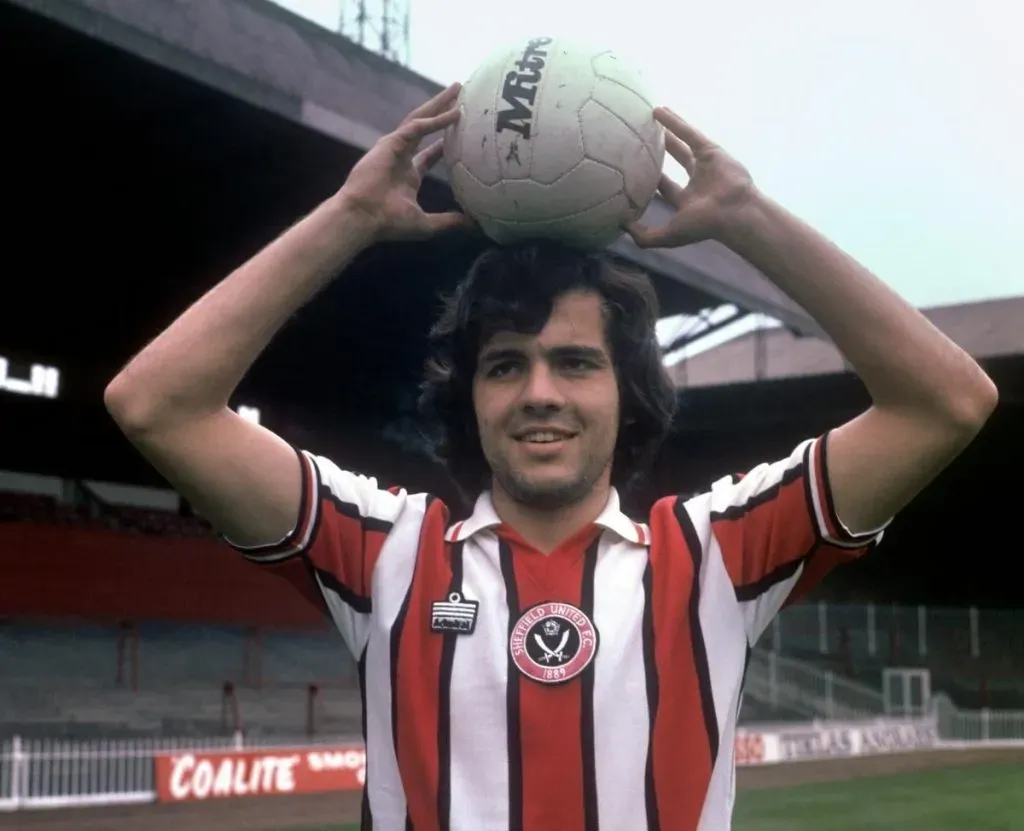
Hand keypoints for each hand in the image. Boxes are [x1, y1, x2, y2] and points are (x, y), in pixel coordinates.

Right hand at [338, 83, 474, 242]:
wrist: (363, 218)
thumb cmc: (388, 223)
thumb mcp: (426, 224)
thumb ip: (449, 222)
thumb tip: (473, 224)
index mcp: (409, 175)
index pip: (430, 153)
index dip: (444, 143)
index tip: (461, 132)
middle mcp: (402, 157)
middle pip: (426, 127)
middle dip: (442, 111)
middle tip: (461, 96)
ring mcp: (395, 147)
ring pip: (421, 118)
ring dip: (439, 104)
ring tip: (457, 89)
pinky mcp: (391, 142)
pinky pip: (417, 126)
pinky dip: (436, 120)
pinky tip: (454, 113)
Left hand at [625, 108, 756, 247]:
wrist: (734, 213)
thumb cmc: (704, 225)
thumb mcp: (668, 235)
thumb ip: (645, 236)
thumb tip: (621, 227)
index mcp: (687, 202)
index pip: (665, 188)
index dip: (650, 180)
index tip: (634, 170)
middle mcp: (697, 182)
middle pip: (674, 162)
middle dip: (660, 152)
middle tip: (643, 140)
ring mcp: (705, 165)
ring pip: (682, 144)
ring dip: (668, 131)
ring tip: (651, 118)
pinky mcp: (711, 150)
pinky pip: (689, 133)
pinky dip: (674, 122)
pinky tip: (658, 111)